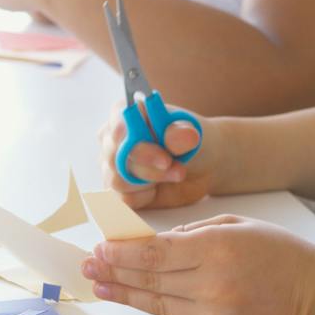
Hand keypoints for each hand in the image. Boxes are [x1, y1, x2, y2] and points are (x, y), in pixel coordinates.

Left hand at [81, 215, 314, 314]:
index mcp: (217, 248)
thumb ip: (192, 233)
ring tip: (100, 288)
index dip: (121, 252)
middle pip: (149, 280)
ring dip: (123, 297)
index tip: (100, 248)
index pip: (154, 253)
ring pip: (157, 306)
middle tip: (88, 267)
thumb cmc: (279, 254)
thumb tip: (148, 243)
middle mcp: (213, 285)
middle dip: (113, 272)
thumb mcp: (238, 226)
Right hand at [99, 111, 213, 208]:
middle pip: (113, 155)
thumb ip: (183, 134)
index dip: (120, 128)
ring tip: (175, 172)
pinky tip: (158, 188)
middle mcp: (113, 139)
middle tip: (170, 163)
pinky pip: (123, 199)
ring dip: (150, 179)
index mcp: (127, 114)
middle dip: (145, 163)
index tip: (129, 136)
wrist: (201, 166)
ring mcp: (113, 166)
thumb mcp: (191, 133)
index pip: (117, 119)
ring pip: (117, 180)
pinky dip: (145, 196)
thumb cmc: (190, 141)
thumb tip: (185, 134)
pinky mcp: (119, 190)